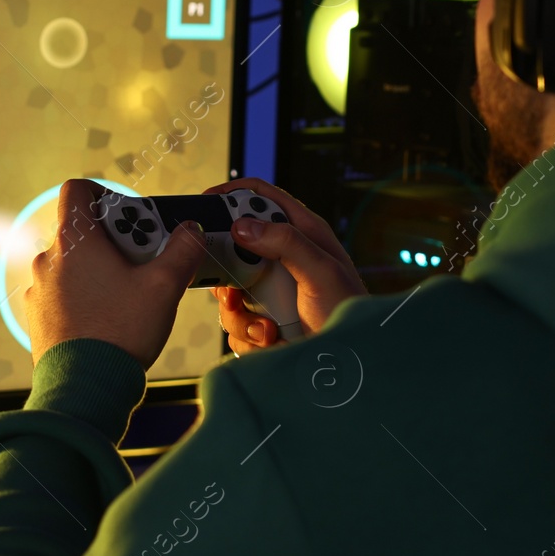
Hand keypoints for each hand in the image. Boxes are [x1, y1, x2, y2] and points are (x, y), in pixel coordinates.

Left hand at [24, 179, 207, 369]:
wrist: (85, 389)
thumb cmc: (122, 332)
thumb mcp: (165, 287)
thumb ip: (182, 250)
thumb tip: (191, 230)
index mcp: (74, 240)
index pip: (76, 190)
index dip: (103, 194)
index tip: (128, 216)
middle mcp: (48, 259)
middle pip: (79, 230)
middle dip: (112, 239)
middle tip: (141, 263)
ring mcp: (39, 289)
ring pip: (71, 263)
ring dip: (96, 269)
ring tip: (126, 296)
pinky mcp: (37, 316)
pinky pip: (61, 292)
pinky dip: (82, 295)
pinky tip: (106, 319)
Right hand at [205, 178, 365, 353]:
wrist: (347, 361)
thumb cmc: (348, 313)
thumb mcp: (322, 272)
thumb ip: (287, 243)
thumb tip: (243, 226)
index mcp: (301, 234)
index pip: (262, 197)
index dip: (233, 193)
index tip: (207, 202)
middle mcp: (281, 258)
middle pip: (233, 246)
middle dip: (226, 271)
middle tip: (233, 289)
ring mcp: (268, 290)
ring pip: (228, 290)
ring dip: (240, 314)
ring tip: (267, 328)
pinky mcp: (259, 318)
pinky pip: (234, 322)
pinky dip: (247, 336)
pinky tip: (271, 340)